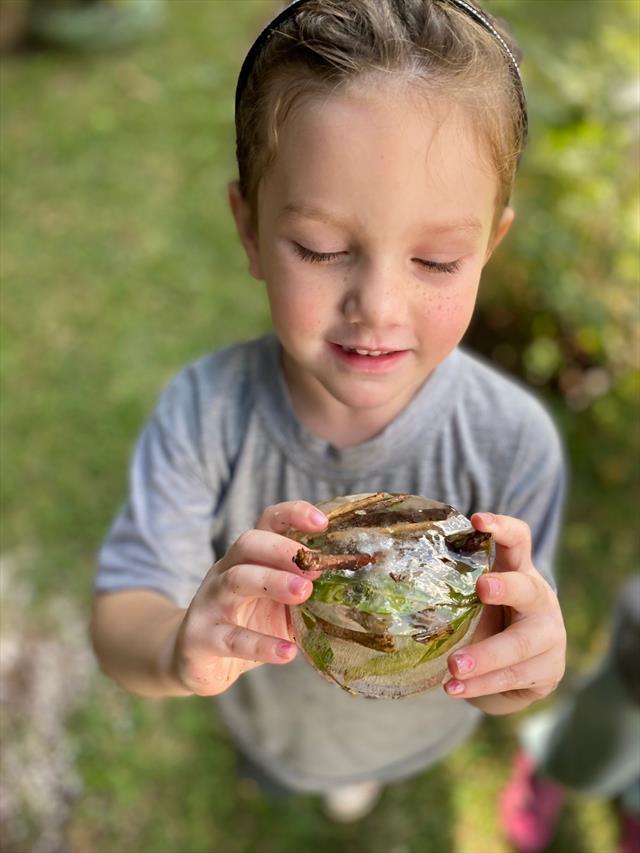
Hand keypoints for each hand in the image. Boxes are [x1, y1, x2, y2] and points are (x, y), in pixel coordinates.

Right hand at [169, 501, 326, 695]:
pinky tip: (286, 653)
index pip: (268, 521)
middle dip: (282, 550)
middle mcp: (226, 571)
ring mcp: (210, 601)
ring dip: (272, 583)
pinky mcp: (201, 637)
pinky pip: (230, 638)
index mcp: (248, 557)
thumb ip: (306, 591)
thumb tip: (355, 587)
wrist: (193, 659)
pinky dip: (261, 645)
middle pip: (248, 543)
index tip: (322, 523)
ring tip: (303, 594)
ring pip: (236, 580)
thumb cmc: (246, 623)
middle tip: (314, 568)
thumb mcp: (278, 603)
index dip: (293, 514)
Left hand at [444, 512, 565, 714]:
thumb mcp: (473, 601)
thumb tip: (392, 577)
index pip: (519, 540)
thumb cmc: (488, 622)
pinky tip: (456, 689)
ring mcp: (550, 635)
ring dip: (485, 657)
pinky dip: (482, 685)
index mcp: (519, 572)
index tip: (478, 519)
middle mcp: (539, 599)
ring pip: (519, 645)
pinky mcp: (548, 669)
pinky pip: (514, 677)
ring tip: (453, 666)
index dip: (503, 527)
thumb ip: (453, 588)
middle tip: (481, 588)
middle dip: (505, 588)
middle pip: (526, 589)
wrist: (518, 672)